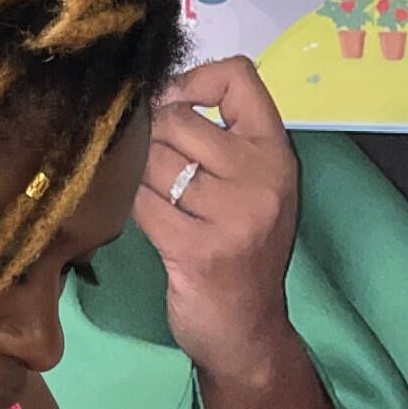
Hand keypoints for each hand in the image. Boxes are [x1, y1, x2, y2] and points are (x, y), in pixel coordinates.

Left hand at [135, 57, 298, 379]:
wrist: (247, 332)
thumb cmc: (241, 254)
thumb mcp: (251, 188)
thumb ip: (220, 141)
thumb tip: (152, 93)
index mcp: (276, 153)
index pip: (238, 76)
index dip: (191, 80)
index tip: (172, 107)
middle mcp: (262, 177)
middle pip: (178, 119)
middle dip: (150, 139)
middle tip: (148, 167)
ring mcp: (233, 215)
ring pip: (153, 161)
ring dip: (136, 176)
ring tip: (148, 196)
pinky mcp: (196, 249)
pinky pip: (141, 203)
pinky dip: (130, 207)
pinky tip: (140, 218)